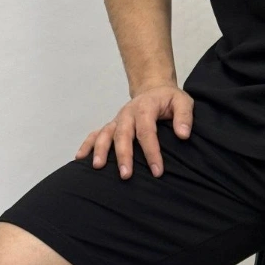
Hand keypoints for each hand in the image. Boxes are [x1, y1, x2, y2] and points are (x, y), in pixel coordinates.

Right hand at [74, 83, 194, 179]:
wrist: (154, 89)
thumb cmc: (169, 99)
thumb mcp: (183, 102)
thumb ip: (184, 116)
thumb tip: (183, 134)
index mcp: (146, 108)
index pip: (147, 131)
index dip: (151, 152)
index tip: (157, 171)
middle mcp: (128, 113)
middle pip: (123, 135)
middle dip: (123, 155)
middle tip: (126, 175)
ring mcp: (118, 119)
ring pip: (106, 134)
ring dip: (100, 150)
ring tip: (98, 167)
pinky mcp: (112, 125)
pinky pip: (96, 134)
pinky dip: (87, 145)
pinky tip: (80, 158)